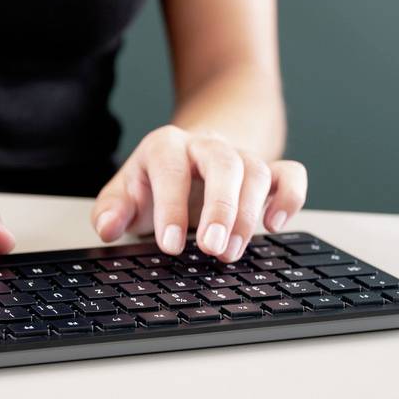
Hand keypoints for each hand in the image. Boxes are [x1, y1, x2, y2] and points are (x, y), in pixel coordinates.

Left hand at [90, 125, 306, 260]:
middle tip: (212, 249)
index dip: (172, 207)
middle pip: (224, 163)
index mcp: (165, 147)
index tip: (170, 246)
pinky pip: (291, 174)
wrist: (185, 159)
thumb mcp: (123, 195)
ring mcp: (239, 156)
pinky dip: (290, 197)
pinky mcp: (267, 170)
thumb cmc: (152, 184)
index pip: (171, 169)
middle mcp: (205, 146)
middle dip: (221, 208)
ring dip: (248, 215)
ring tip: (230, 253)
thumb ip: (110, 211)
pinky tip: (275, 224)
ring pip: (257, 171)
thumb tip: (108, 227)